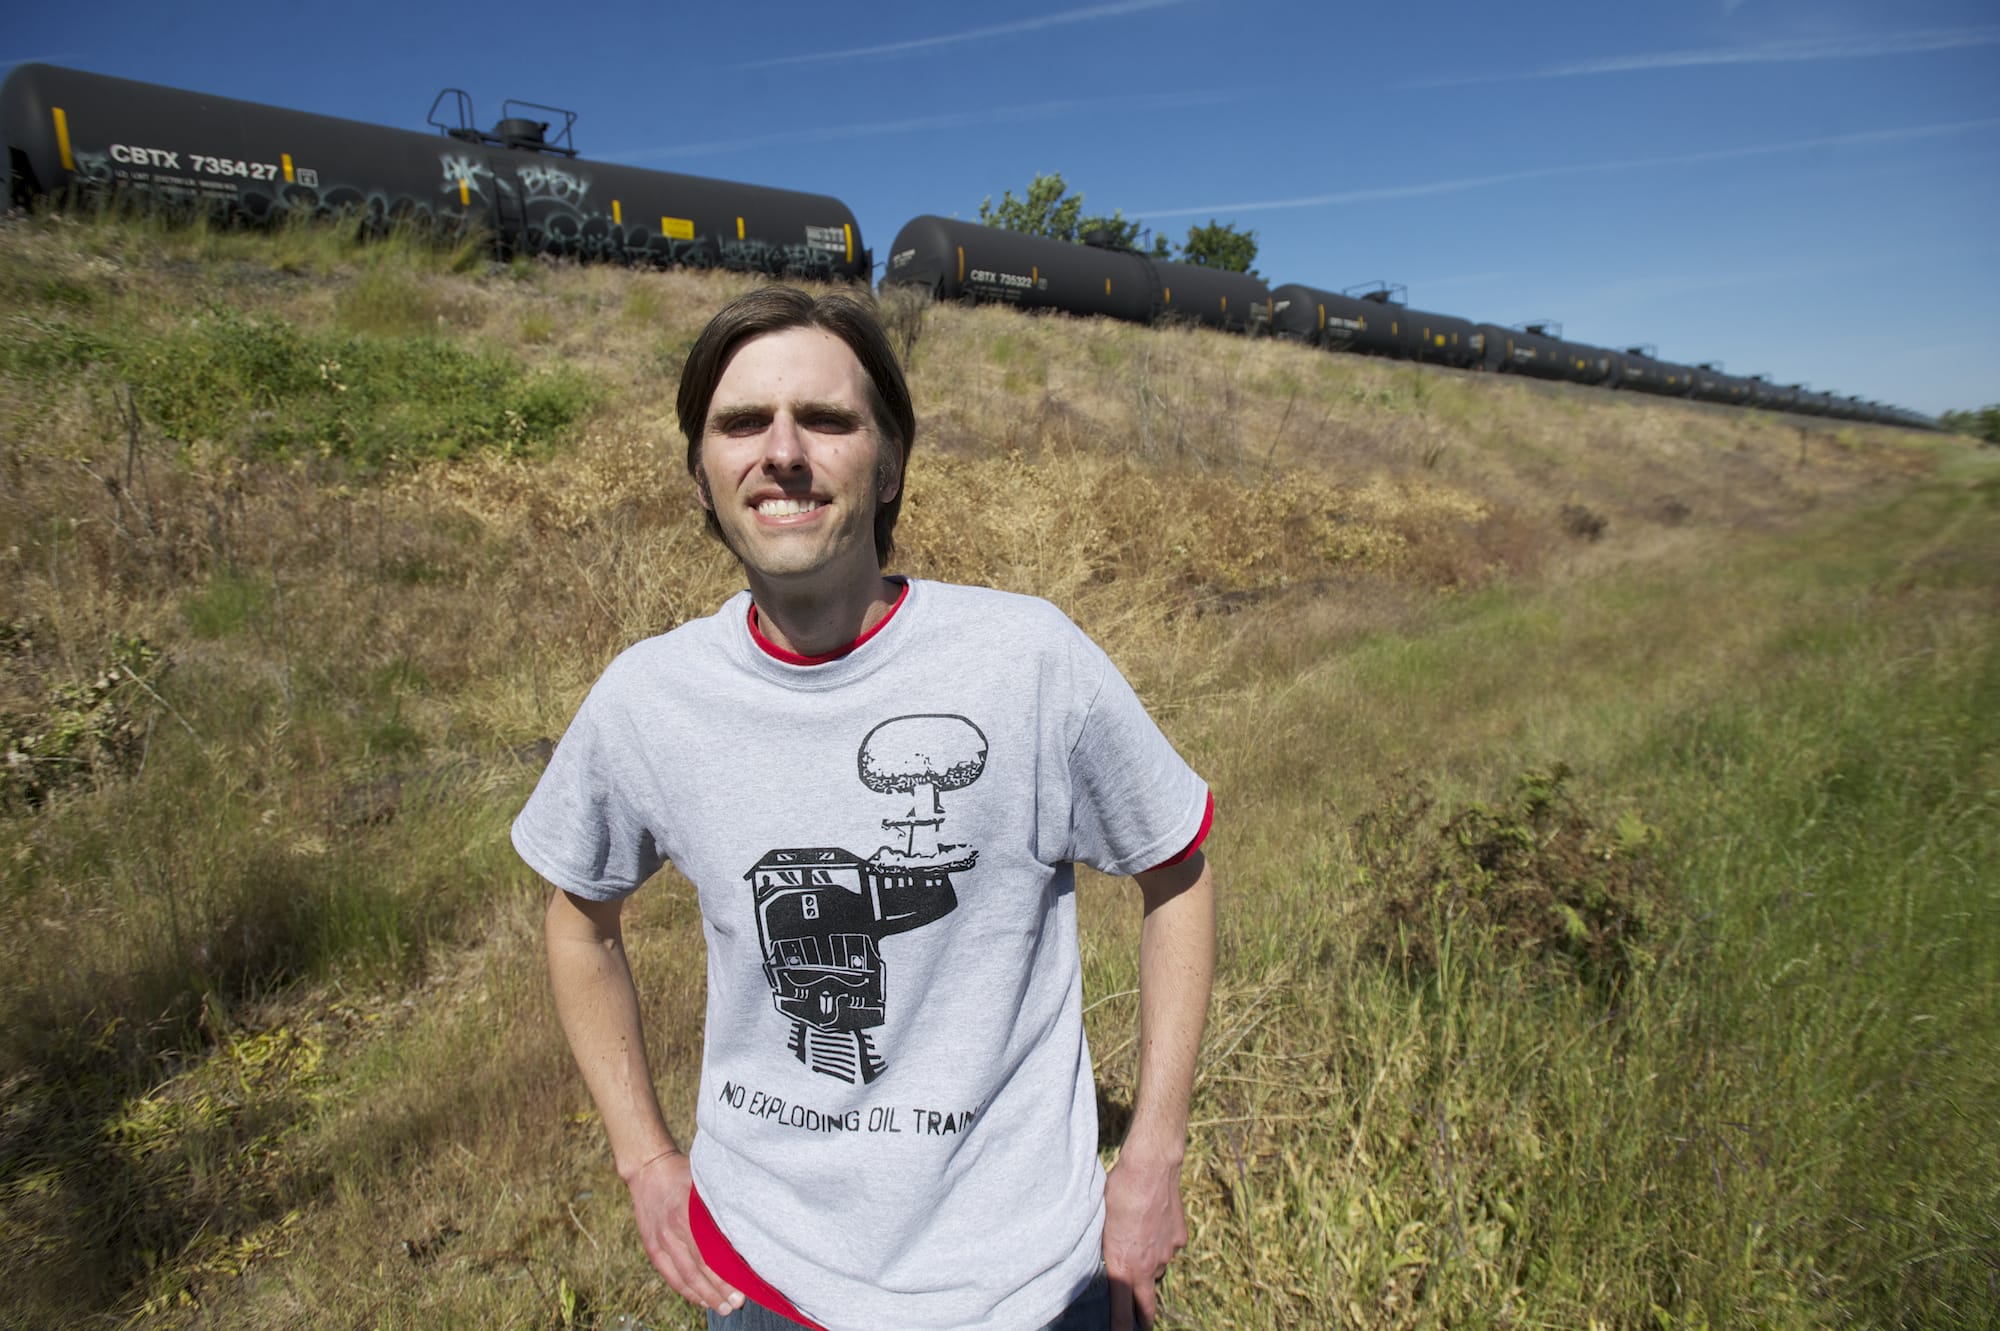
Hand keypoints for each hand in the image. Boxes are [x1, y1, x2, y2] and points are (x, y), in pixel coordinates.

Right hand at [627, 1150, 744, 1316]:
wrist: (648, 1169)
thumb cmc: (684, 1174)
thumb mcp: (705, 1183)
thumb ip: (720, 1206)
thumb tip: (747, 1228)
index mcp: (686, 1216)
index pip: (709, 1256)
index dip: (725, 1277)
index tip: (742, 1290)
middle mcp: (671, 1232)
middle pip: (697, 1271)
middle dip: (718, 1292)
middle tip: (737, 1305)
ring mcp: (660, 1241)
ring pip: (683, 1278)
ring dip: (704, 1296)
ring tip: (722, 1308)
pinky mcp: (652, 1247)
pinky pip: (669, 1275)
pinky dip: (685, 1290)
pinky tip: (700, 1299)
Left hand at [1102, 1153, 1187, 1330]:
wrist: (1151, 1168)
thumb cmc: (1118, 1191)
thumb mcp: (1102, 1222)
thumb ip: (1109, 1246)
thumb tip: (1110, 1253)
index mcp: (1124, 1265)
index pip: (1121, 1308)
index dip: (1120, 1327)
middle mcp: (1148, 1265)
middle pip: (1147, 1303)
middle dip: (1144, 1319)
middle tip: (1142, 1327)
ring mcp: (1167, 1253)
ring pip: (1157, 1267)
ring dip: (1149, 1263)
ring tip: (1139, 1238)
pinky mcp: (1179, 1239)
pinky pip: (1169, 1248)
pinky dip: (1161, 1242)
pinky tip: (1154, 1222)